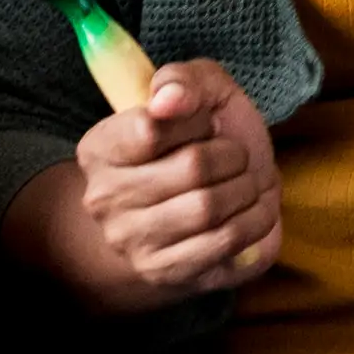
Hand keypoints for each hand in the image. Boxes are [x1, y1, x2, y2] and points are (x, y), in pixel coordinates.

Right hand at [59, 58, 280, 308]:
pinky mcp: (166, 273)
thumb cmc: (201, 140)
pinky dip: (255, 220)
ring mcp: (131, 242)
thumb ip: (182, 81)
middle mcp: (103, 199)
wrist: (206, 205)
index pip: (151, 128)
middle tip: (237, 156)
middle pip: (192, 168)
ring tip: (246, 182)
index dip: (196, 120)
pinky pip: (225, 243)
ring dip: (246, 189)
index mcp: (98, 148)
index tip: (206, 123)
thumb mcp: (198, 92)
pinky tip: (253, 209)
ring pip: (210, 208)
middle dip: (232, 155)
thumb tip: (168, 100)